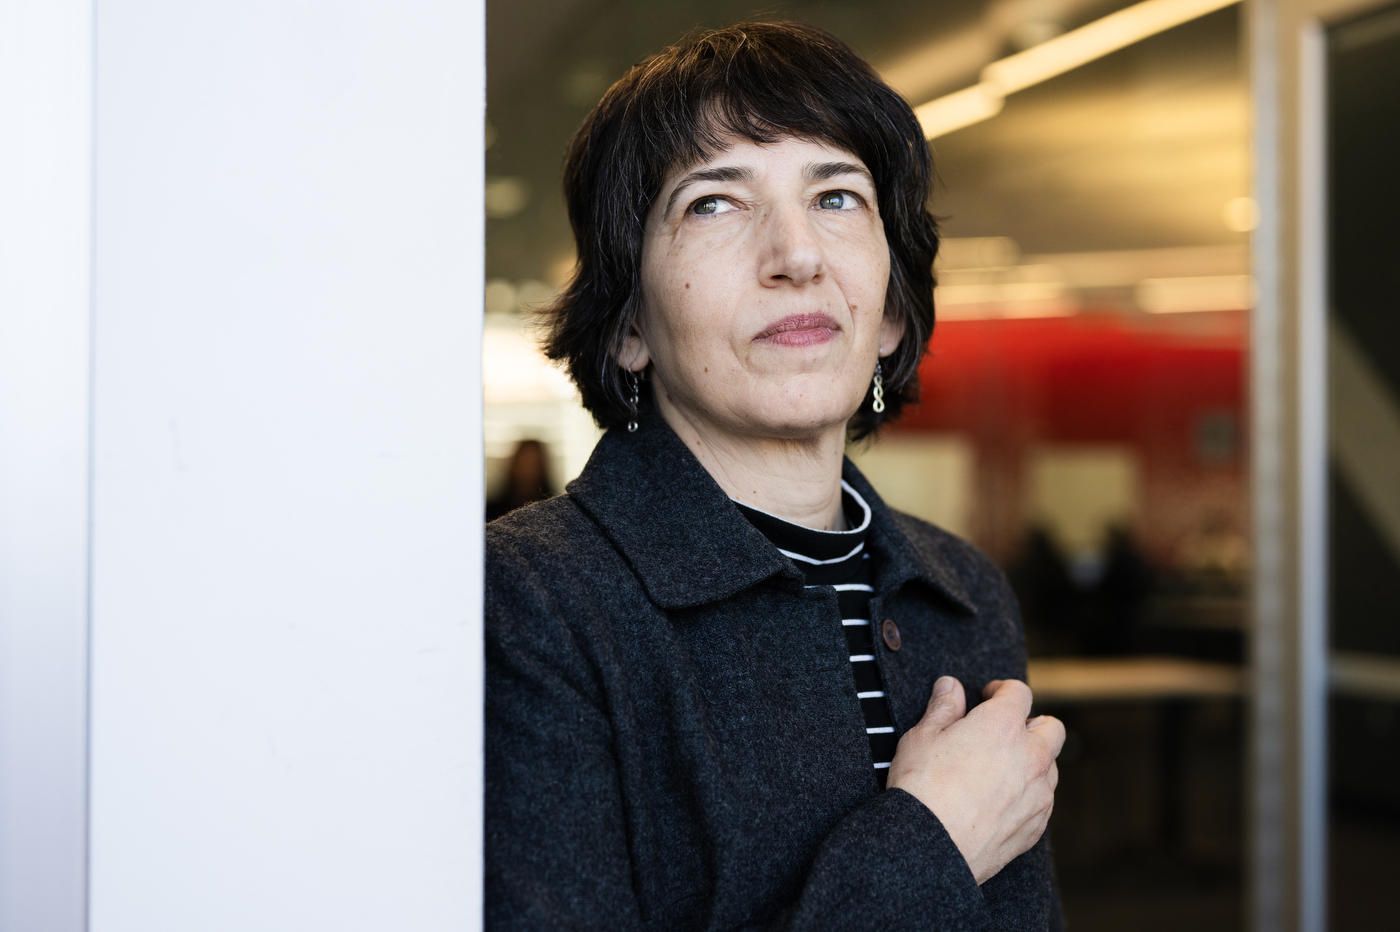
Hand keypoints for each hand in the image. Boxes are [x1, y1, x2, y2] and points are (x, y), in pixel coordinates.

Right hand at [886, 676, 1063, 884]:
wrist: (931, 847)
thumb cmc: (922, 788)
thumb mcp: (922, 737)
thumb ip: (942, 708)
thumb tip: (950, 687)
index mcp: (1002, 725)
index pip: (1019, 693)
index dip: (1002, 690)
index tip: (988, 697)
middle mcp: (1030, 756)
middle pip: (1052, 728)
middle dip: (1033, 723)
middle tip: (1005, 731)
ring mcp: (1038, 793)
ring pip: (1051, 766)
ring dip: (1033, 760)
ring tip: (1001, 768)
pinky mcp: (1036, 825)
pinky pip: (1043, 801)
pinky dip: (1029, 793)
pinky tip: (1001, 800)